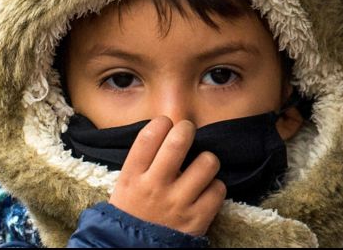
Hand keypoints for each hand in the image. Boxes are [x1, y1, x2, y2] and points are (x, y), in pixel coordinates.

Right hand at [108, 116, 225, 236]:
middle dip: (187, 129)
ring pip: (207, 162)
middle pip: (179, 141)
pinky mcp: (197, 219)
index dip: (162, 122)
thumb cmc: (132, 213)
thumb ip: (142, 161)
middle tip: (187, 132)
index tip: (166, 124)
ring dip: (206, 160)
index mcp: (132, 177)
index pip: (149, 136)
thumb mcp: (124, 185)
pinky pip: (218, 189)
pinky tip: (205, 190)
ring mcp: (177, 203)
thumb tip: (166, 130)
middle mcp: (155, 187)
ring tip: (200, 166)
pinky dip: (215, 187)